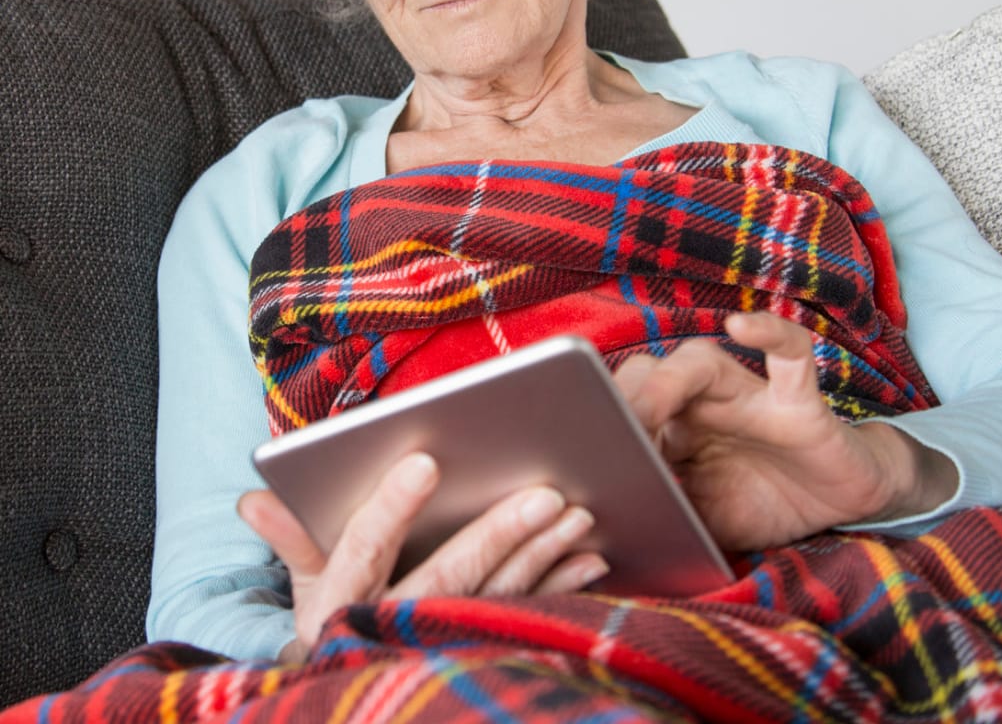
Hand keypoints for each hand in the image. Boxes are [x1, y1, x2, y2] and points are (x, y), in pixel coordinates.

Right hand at [238, 451, 606, 660]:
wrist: (363, 702)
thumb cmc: (341, 620)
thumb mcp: (309, 587)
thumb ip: (294, 540)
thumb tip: (252, 497)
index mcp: (340, 606)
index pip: (362, 552)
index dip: (390, 509)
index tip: (425, 461)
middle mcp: (392, 632)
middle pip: (447, 579)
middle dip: (497, 534)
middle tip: (546, 492)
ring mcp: (441, 649)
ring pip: (496, 597)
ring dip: (542, 556)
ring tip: (578, 514)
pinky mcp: (484, 654)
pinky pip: (527, 619)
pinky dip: (561, 587)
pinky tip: (590, 557)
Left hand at [615, 312, 958, 550]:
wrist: (841, 505)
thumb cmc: (763, 502)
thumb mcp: (703, 517)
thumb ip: (663, 508)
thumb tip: (603, 521)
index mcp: (674, 426)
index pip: (624, 405)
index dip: (598, 420)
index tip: (572, 450)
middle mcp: (702, 400)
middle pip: (649, 373)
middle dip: (623, 400)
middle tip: (603, 436)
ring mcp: (748, 394)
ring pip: (700, 361)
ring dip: (670, 381)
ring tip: (650, 407)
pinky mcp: (798, 399)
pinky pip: (788, 351)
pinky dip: (769, 331)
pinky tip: (742, 325)